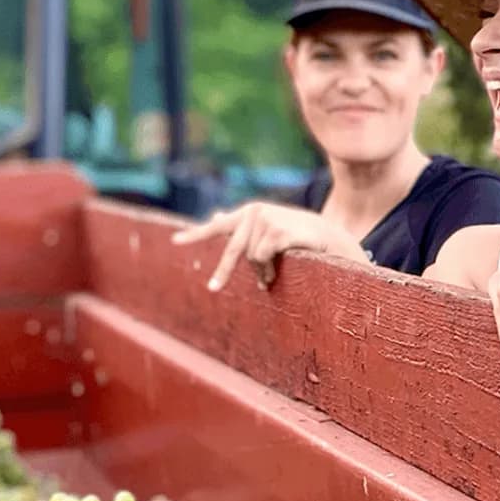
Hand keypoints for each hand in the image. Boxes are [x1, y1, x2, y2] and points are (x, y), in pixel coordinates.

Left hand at [171, 202, 364, 290]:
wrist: (325, 236)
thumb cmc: (293, 235)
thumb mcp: (265, 229)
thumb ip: (239, 225)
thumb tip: (215, 215)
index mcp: (248, 213)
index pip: (217, 226)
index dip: (196, 234)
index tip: (174, 242)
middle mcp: (254, 212)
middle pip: (233, 249)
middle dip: (224, 271)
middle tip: (213, 288)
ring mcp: (267, 219)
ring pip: (251, 258)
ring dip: (261, 271)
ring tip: (273, 273)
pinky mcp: (279, 230)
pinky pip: (263, 258)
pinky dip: (270, 269)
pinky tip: (279, 270)